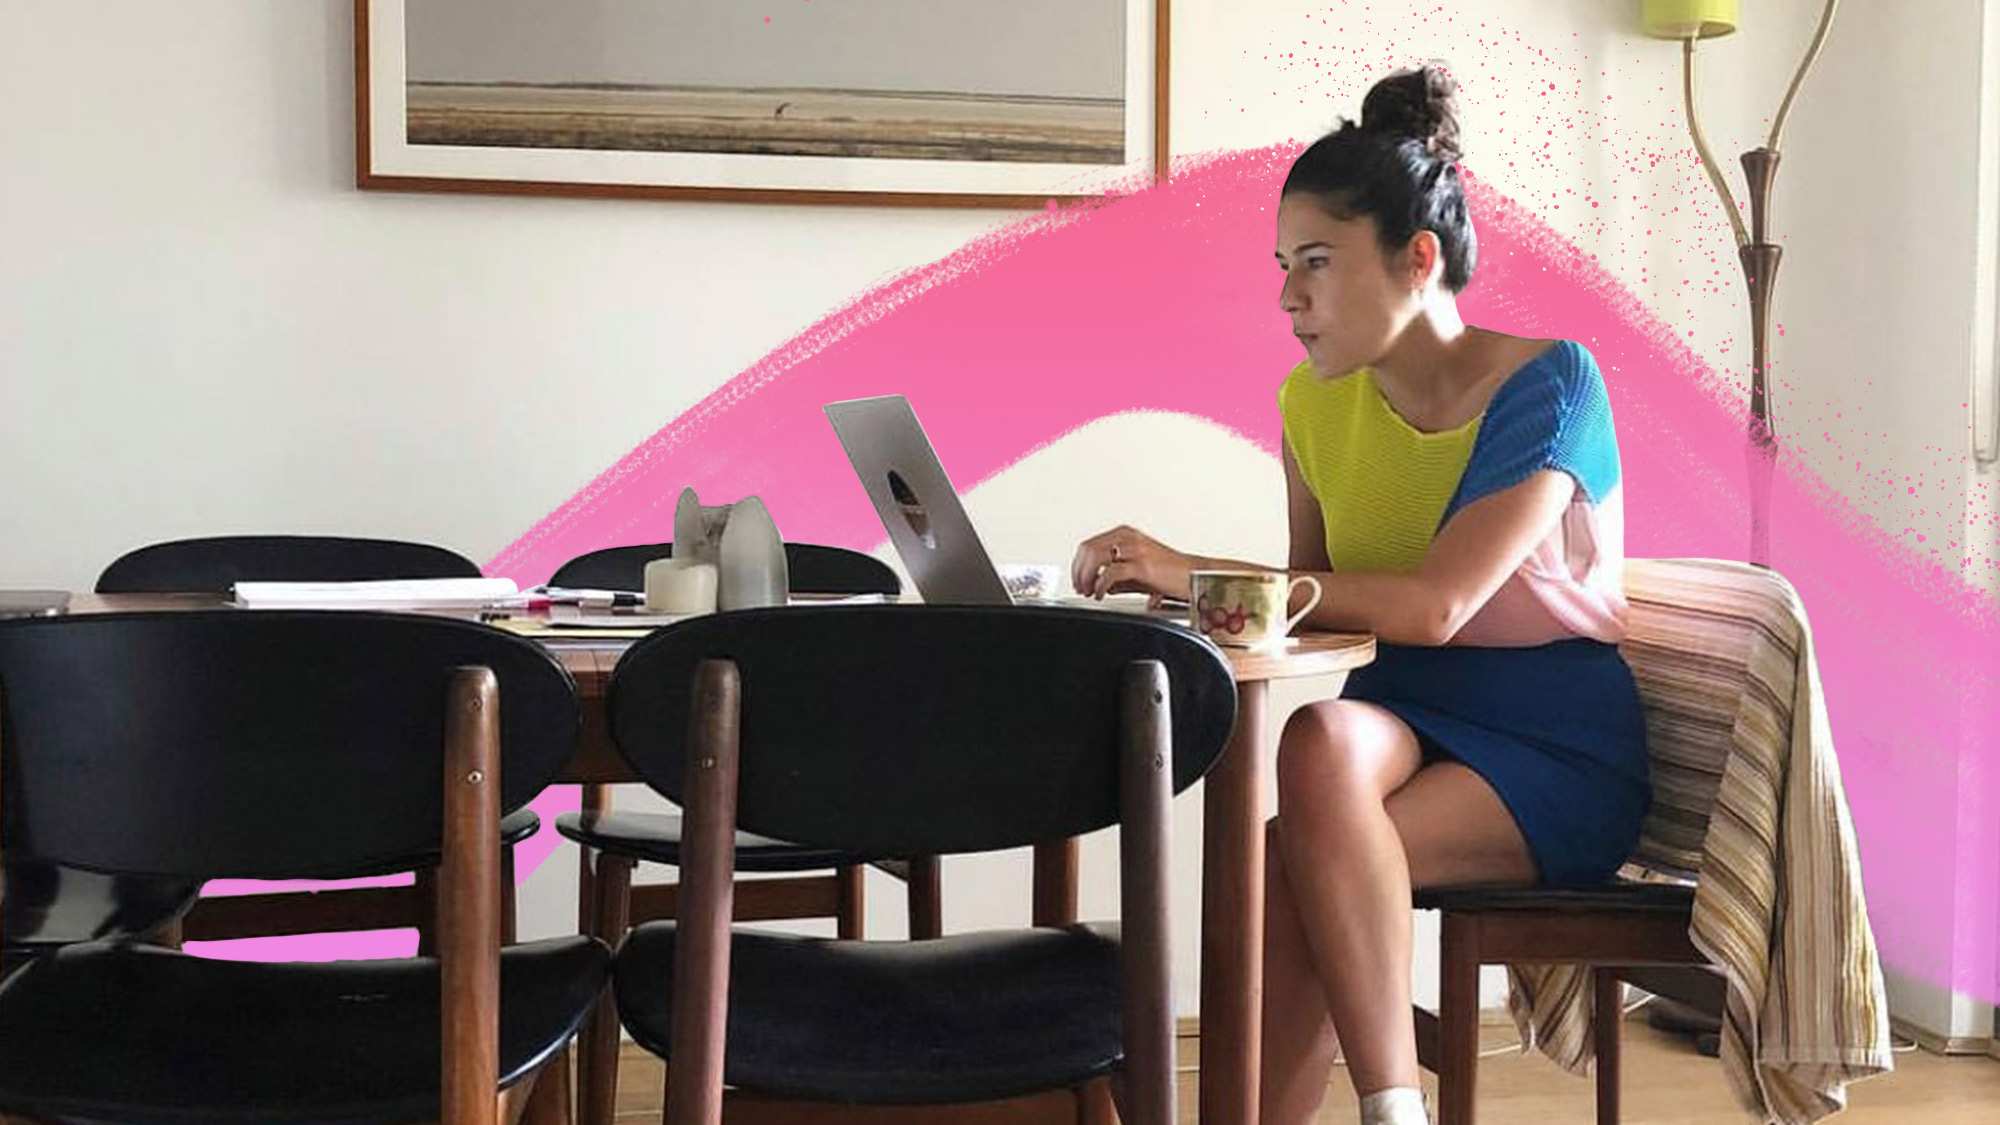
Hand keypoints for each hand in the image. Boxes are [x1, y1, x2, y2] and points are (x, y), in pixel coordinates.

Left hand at [1070, 525, 1193, 604]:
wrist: (1194, 576)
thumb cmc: (1170, 574)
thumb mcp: (1137, 571)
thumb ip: (1116, 576)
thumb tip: (1096, 584)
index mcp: (1125, 534)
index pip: (1089, 545)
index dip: (1078, 565)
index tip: (1077, 581)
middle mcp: (1128, 537)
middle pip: (1088, 549)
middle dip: (1078, 572)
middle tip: (1081, 589)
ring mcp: (1135, 549)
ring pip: (1095, 557)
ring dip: (1086, 577)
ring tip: (1089, 591)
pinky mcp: (1142, 565)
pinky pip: (1110, 573)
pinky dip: (1100, 585)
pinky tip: (1101, 594)